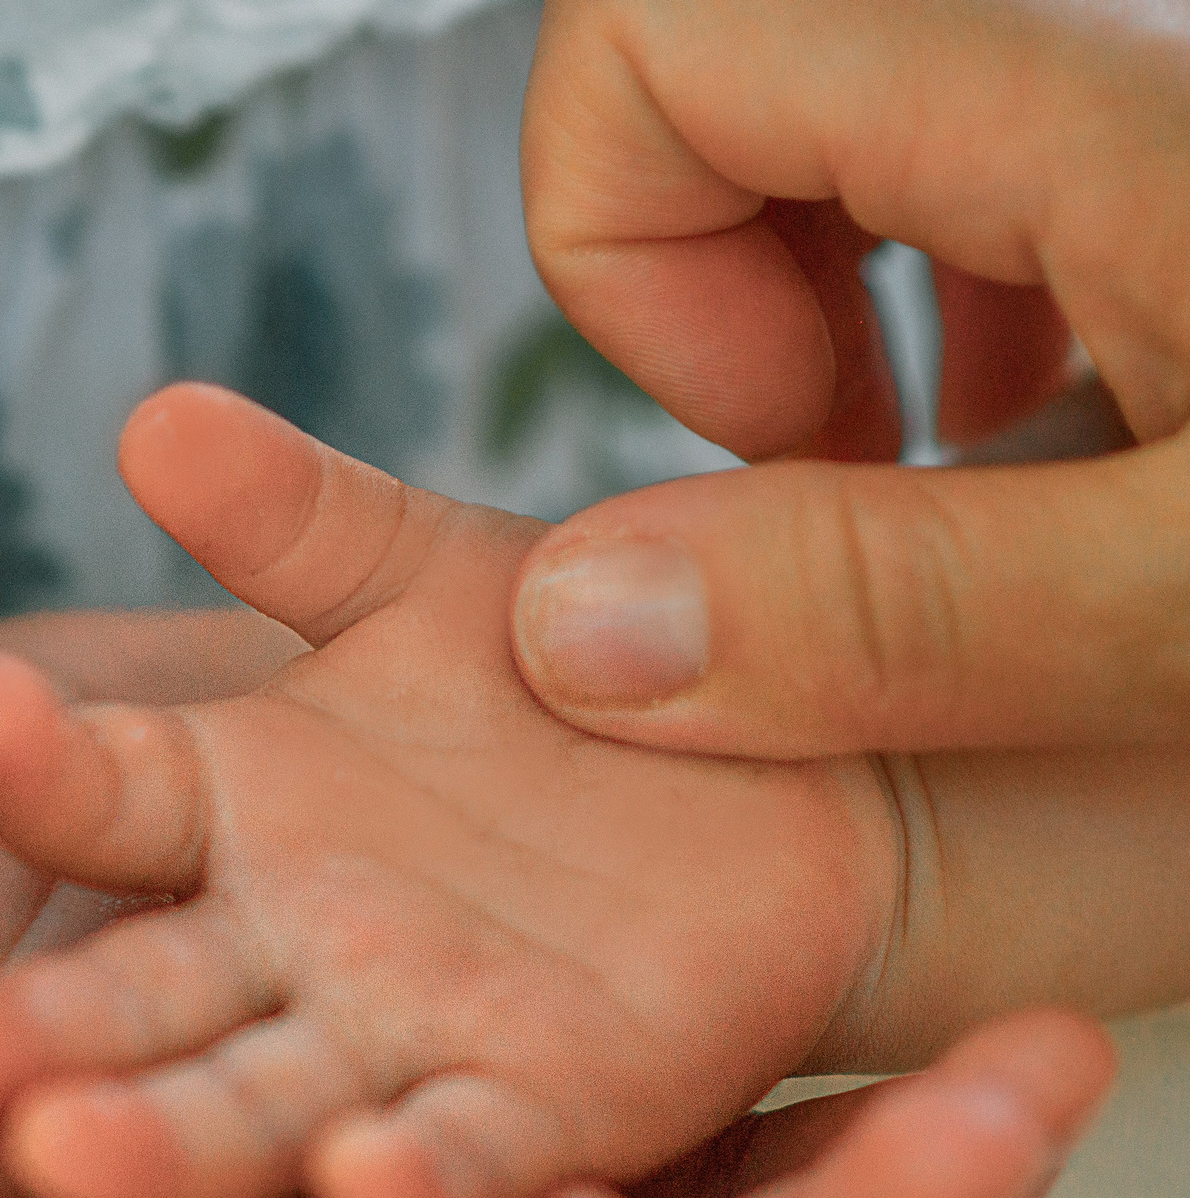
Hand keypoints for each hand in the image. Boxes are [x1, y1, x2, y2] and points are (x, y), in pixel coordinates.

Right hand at [0, 385, 901, 1197]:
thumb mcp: (430, 575)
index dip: (26, 766)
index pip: (91, 792)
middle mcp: (277, 949)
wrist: (806, 779)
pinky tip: (367, 1187)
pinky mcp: (540, 1117)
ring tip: (63, 1153)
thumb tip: (149, 417)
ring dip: (161, 1141)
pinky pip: (464, 1164)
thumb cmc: (585, 670)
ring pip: (253, 1112)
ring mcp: (394, 1045)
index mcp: (222, 811)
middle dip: (22, 1031)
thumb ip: (297, 516)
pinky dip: (414, 1187)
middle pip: (126, 999)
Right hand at [509, 0, 1189, 755]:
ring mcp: (1122, 54)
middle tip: (845, 460)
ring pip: (824, 90)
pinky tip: (1065, 394)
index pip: (648, 44)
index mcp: (1078, 83)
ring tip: (962, 451)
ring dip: (825, 278)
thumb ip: (900, 611)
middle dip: (708, 279)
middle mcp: (1087, 17)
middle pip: (706, 59)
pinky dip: (948, 257)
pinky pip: (961, 116)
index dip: (624, 271)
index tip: (779, 450)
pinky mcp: (1156, 108)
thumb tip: (575, 627)